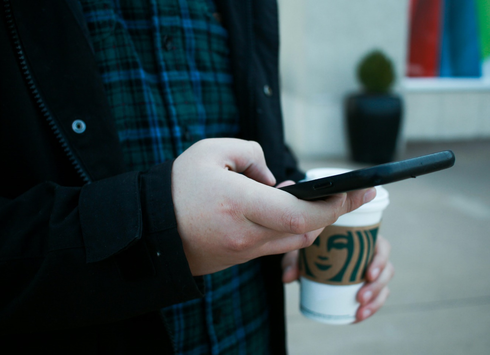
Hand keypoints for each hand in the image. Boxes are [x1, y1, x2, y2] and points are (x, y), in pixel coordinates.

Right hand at [172, 138, 375, 275]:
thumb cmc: (177, 186)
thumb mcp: (211, 151)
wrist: (150, 228)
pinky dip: (289, 229)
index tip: (356, 190)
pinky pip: (274, 246)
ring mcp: (243, 252)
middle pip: (306, 230)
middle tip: (351, 193)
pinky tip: (285, 212)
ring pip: (293, 240)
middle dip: (334, 212)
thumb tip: (274, 178)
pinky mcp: (239, 259)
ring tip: (314, 199)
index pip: (301, 213)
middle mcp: (245, 234)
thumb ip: (252, 154)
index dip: (335, 205)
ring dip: (311, 221)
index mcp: (239, 204)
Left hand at [281, 235, 393, 321]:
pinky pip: (376, 298)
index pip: (382, 247)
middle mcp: (371, 255)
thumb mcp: (300, 253)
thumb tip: (287, 277)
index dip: (380, 261)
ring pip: (383, 287)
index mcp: (363, 240)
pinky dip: (369, 309)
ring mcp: (371, 272)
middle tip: (359, 298)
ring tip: (359, 313)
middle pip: (387, 270)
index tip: (368, 274)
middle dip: (376, 287)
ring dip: (375, 302)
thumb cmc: (310, 249)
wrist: (308, 260)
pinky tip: (357, 318)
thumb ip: (293, 261)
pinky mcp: (367, 286)